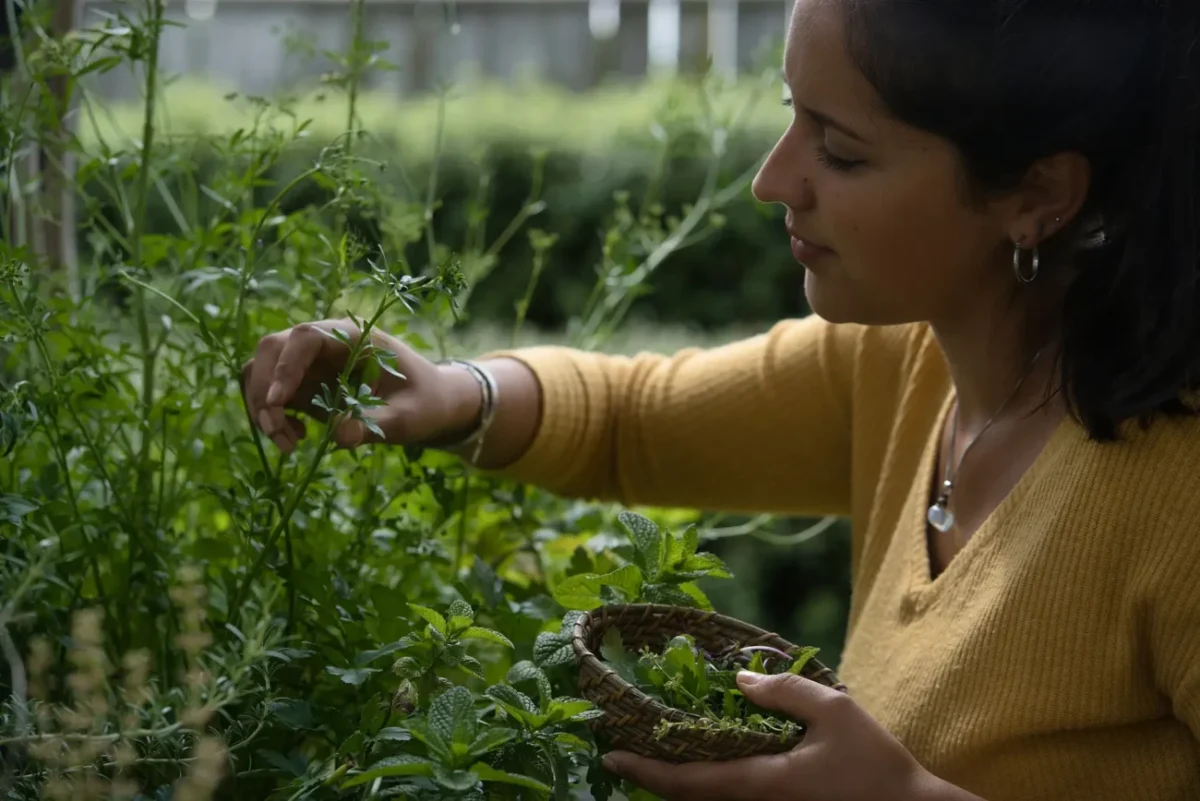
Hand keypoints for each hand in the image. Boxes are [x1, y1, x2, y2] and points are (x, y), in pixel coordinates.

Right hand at [240, 319, 478, 451]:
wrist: (428, 405)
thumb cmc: (423, 404)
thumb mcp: (408, 418)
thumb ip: (374, 424)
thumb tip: (340, 436)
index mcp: (354, 336)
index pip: (306, 336)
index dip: (286, 365)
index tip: (279, 401)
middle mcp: (325, 342)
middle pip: (272, 349)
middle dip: (264, 390)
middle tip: (277, 431)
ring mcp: (310, 362)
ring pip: (262, 371)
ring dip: (262, 407)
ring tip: (288, 444)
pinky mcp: (303, 384)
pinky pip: (269, 393)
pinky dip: (270, 416)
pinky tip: (295, 438)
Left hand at [602, 671, 949, 800]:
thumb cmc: (877, 767)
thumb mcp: (835, 712)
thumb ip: (784, 691)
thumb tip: (739, 678)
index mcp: (762, 784)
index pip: (688, 782)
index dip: (645, 771)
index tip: (611, 756)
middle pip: (690, 799)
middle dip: (653, 778)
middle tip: (623, 749)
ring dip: (679, 783)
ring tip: (654, 754)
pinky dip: (709, 787)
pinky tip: (704, 766)